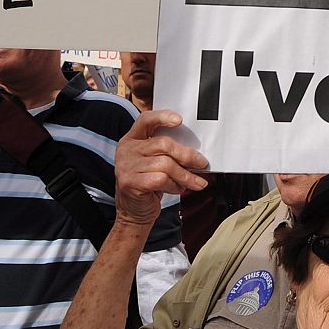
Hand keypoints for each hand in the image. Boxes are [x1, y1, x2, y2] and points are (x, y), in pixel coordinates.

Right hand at [114, 110, 208, 226]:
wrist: (133, 211)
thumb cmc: (148, 184)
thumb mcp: (155, 163)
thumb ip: (168, 152)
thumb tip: (196, 152)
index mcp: (132, 139)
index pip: (146, 120)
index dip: (163, 117)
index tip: (179, 120)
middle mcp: (127, 150)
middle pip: (163, 144)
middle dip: (188, 155)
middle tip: (202, 163)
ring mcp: (126, 166)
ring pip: (166, 164)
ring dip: (186, 175)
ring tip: (194, 182)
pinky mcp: (130, 182)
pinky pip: (161, 179)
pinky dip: (175, 185)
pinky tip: (178, 188)